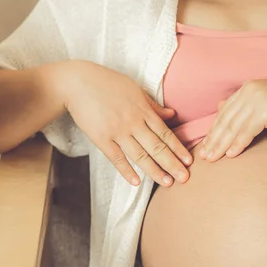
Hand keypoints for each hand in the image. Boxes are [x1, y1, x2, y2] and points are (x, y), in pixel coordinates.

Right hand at [62, 61, 192, 186]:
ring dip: (154, 171)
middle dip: (172, 164)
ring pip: (140, 155)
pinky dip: (126, 170)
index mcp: (143, 109)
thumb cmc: (106, 82)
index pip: (165, 133)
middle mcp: (133, 122)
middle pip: (157, 147)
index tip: (189, 161)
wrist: (77, 83)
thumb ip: (153, 105)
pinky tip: (136, 182)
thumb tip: (172, 115)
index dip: (178, 148)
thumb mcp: (134, 89)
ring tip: (167, 183)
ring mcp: (117, 131)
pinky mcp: (101, 138)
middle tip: (185, 179)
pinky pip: (116, 157)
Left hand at [200, 80, 266, 161]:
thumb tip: (220, 107)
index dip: (213, 130)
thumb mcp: (265, 103)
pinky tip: (231, 155)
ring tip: (212, 159)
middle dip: (213, 139)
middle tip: (203, 156)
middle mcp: (249, 90)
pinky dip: (238, 143)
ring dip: (221, 144)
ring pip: (234, 126)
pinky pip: (248, 130)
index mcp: (247, 88)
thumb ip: (244, 105)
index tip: (204, 146)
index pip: (225, 112)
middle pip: (226, 119)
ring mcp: (258, 98)